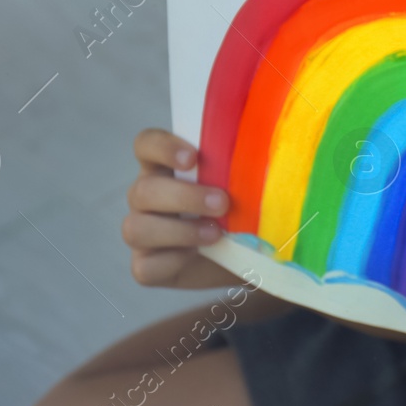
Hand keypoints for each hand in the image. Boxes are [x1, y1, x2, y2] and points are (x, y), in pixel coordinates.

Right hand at [123, 128, 245, 290]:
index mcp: (164, 166)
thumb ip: (242, 162)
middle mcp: (146, 197)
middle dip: (184, 197)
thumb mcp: (242, 183)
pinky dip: (174, 261)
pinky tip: (198, 255)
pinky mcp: (146, 266)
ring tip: (215, 233)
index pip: (146, 144)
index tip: (193, 157)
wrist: (245, 255)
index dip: (163, 147)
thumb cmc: (240, 208)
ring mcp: (141, 232)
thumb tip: (269, 138)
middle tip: (222, 202)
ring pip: (136, 229)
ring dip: (180, 231)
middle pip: (143, 190)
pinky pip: (146, 267)